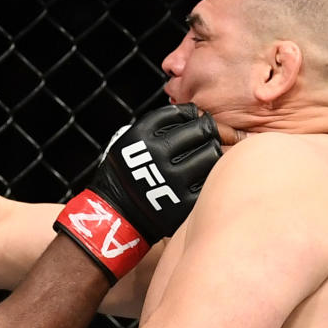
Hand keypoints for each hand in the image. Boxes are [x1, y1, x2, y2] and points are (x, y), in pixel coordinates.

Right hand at [54, 103, 220, 280]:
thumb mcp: (128, 142)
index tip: (193, 119)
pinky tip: (198, 175)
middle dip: (206, 131)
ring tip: (203, 156)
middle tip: (205, 136)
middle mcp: (156, 156)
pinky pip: (209, 180)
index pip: (182, 113)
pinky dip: (207, 175)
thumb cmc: (126, 174)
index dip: (191, 114)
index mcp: (140, 137)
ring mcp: (171, 180)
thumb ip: (155, 126)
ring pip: (211, 154)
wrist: (115, 215)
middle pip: (202, 130)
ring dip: (211, 152)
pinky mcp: (182, 202)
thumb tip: (194, 112)